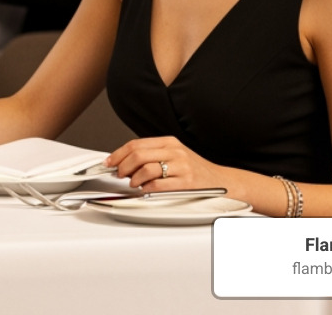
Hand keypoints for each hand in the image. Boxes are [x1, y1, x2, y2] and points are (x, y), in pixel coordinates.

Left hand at [106, 136, 226, 193]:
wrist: (221, 180)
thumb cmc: (194, 169)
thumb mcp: (174, 155)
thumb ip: (152, 155)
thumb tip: (124, 161)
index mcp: (169, 142)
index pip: (136, 144)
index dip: (118, 154)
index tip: (109, 162)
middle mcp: (175, 151)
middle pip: (138, 155)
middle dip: (122, 166)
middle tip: (119, 174)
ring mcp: (181, 166)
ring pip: (146, 168)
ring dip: (134, 178)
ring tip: (134, 183)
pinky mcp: (186, 182)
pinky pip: (159, 184)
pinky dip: (147, 188)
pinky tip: (146, 189)